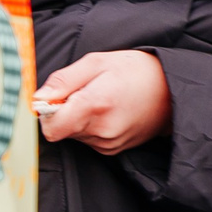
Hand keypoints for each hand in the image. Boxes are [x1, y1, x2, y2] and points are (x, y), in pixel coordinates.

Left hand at [35, 50, 171, 152]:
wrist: (173, 90)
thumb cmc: (136, 70)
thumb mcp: (97, 62)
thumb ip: (63, 80)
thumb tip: (38, 98)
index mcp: (95, 105)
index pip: (51, 128)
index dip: (46, 113)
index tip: (55, 98)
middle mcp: (101, 130)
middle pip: (61, 130)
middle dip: (65, 111)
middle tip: (86, 91)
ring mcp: (109, 143)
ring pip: (75, 134)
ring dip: (80, 118)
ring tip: (102, 99)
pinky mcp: (114, 150)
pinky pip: (89, 139)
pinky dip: (92, 126)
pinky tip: (110, 111)